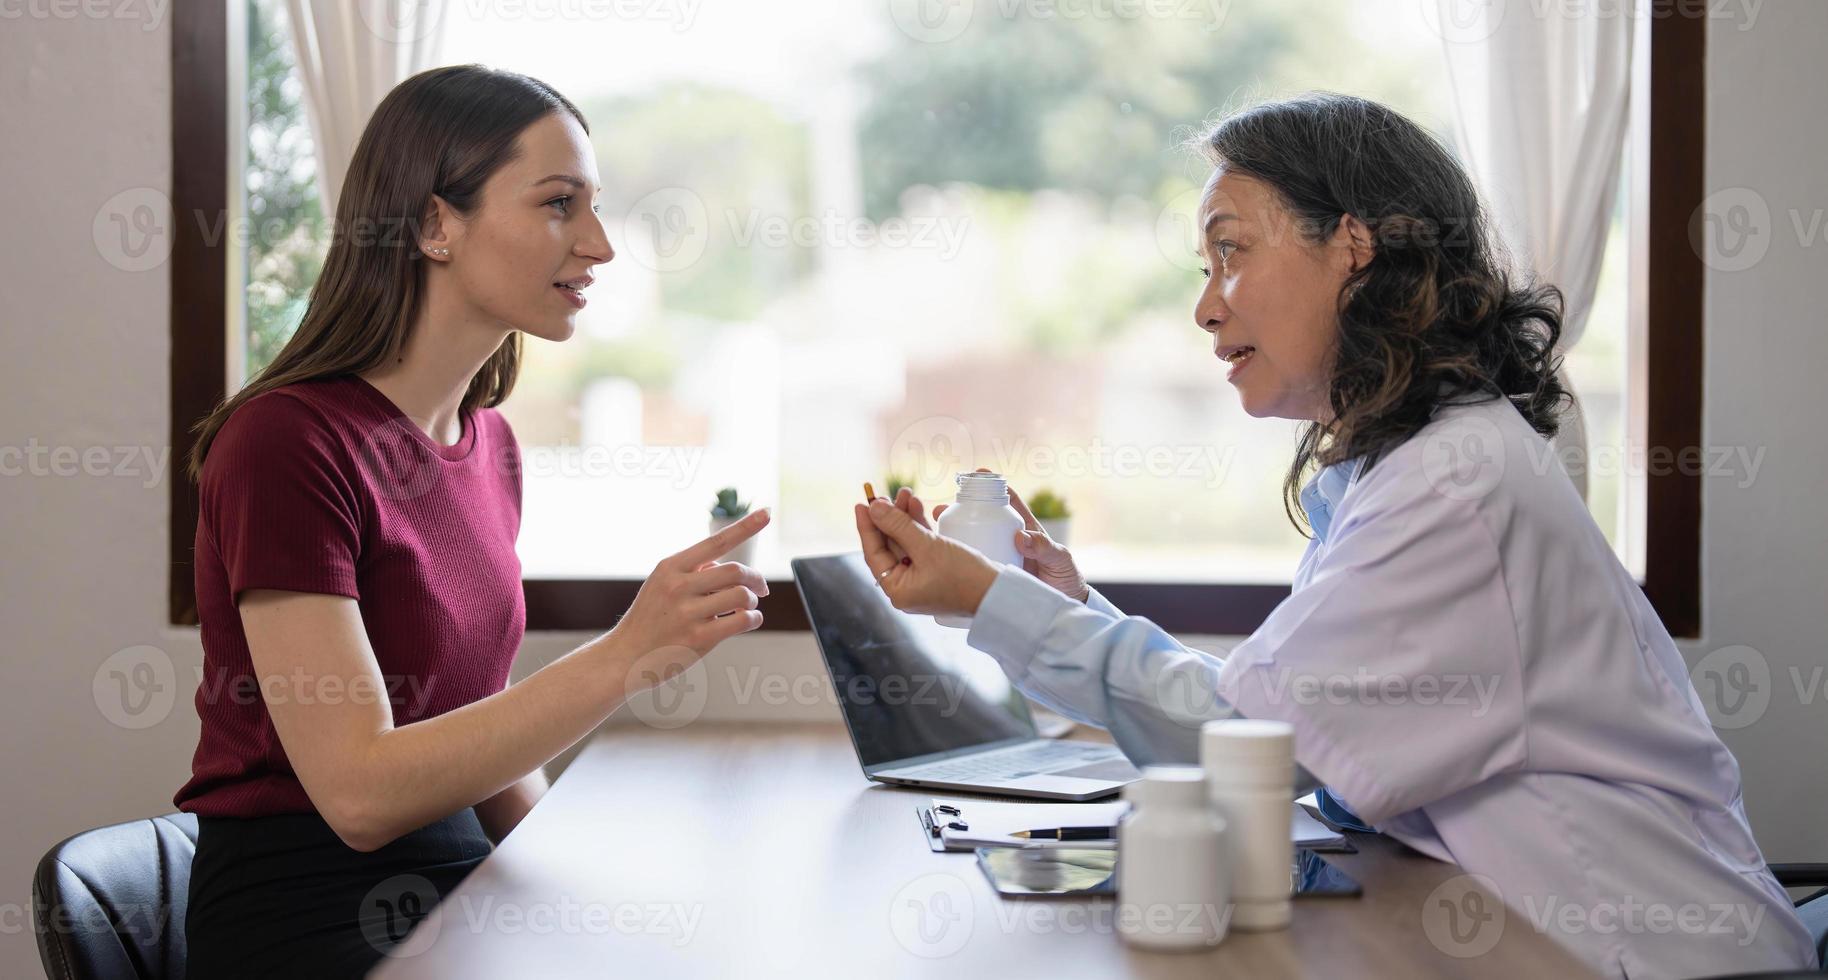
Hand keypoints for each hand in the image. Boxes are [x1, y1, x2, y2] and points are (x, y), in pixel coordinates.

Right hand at [610, 509, 771, 684]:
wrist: (625, 655)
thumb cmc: (651, 617)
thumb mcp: (662, 584)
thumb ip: (694, 571)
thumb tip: (732, 569)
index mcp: (671, 566)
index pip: (716, 541)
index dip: (745, 526)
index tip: (766, 513)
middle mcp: (678, 586)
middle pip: (736, 570)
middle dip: (756, 578)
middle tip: (762, 589)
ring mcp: (687, 612)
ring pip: (741, 595)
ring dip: (753, 601)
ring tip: (747, 608)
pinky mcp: (698, 638)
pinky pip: (742, 620)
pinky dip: (753, 618)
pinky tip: (750, 620)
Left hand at [854, 497, 997, 616]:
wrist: (999, 592)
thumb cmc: (963, 575)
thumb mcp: (928, 546)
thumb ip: (898, 525)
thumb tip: (874, 508)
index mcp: (898, 590)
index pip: (874, 553)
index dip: (867, 526)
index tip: (862, 503)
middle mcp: (906, 587)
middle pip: (889, 545)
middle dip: (889, 517)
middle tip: (887, 494)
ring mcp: (921, 578)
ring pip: (905, 542)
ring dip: (904, 518)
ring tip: (905, 493)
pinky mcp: (936, 570)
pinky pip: (920, 545)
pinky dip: (918, 526)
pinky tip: (916, 506)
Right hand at [928, 469, 1088, 602]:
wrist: (1058, 608)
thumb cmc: (1064, 577)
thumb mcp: (1059, 560)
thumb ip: (1044, 548)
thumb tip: (1020, 537)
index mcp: (1025, 527)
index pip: (1007, 500)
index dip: (991, 484)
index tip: (976, 473)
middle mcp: (1006, 539)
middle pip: (978, 518)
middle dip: (957, 510)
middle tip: (938, 508)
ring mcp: (996, 555)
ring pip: (969, 538)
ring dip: (949, 532)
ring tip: (928, 529)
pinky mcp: (990, 573)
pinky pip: (969, 562)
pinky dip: (953, 557)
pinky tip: (936, 557)